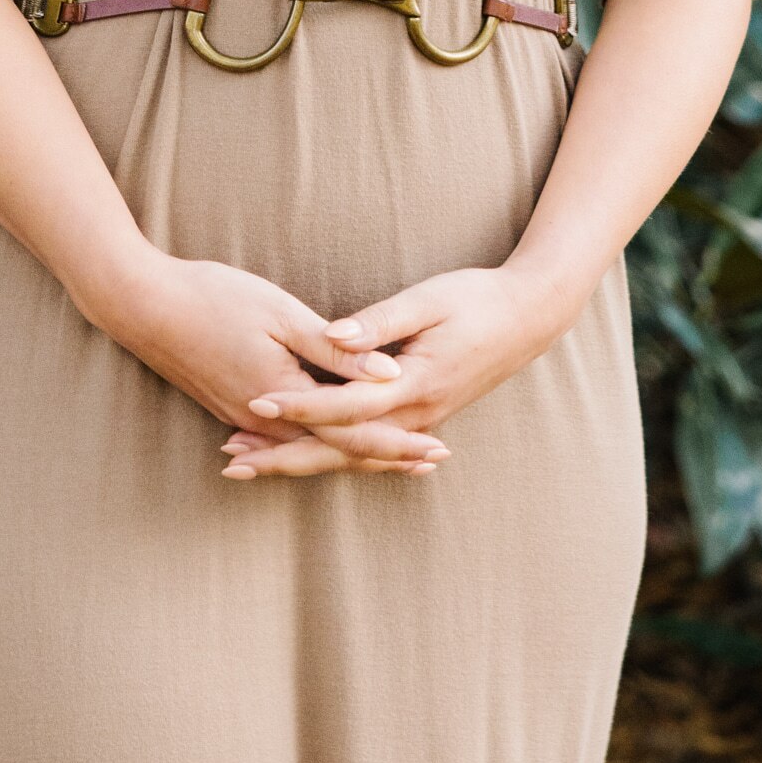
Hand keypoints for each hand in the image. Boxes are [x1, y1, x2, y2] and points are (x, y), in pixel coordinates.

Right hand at [100, 252, 448, 476]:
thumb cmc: (214, 298)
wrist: (143, 306)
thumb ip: (336, 351)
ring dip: (353, 454)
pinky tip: (325, 446)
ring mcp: (244, 420)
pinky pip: (284, 440)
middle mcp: (267, 423)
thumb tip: (392, 374)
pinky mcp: (230, 408)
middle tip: (431, 464)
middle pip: (337, 450)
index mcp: (286, 400)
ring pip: (310, 449)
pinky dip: (315, 446)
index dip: (399, 442)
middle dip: (386, 456)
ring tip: (392, 459)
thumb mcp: (281, 315)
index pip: (355, 432)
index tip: (438, 450)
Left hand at [224, 262, 573, 478]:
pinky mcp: (421, 419)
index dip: (298, 404)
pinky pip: (368, 449)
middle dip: (283, 457)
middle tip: (231, 463)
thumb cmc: (478, 299)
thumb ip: (380, 322)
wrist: (530, 317)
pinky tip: (303, 458)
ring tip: (250, 463)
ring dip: (300, 460)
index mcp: (414, 385)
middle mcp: (415, 416)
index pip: (344, 405)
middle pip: (339, 449)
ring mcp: (420, 423)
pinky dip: (331, 455)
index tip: (254, 401)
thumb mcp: (429, 299)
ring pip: (350, 455)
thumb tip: (334, 337)